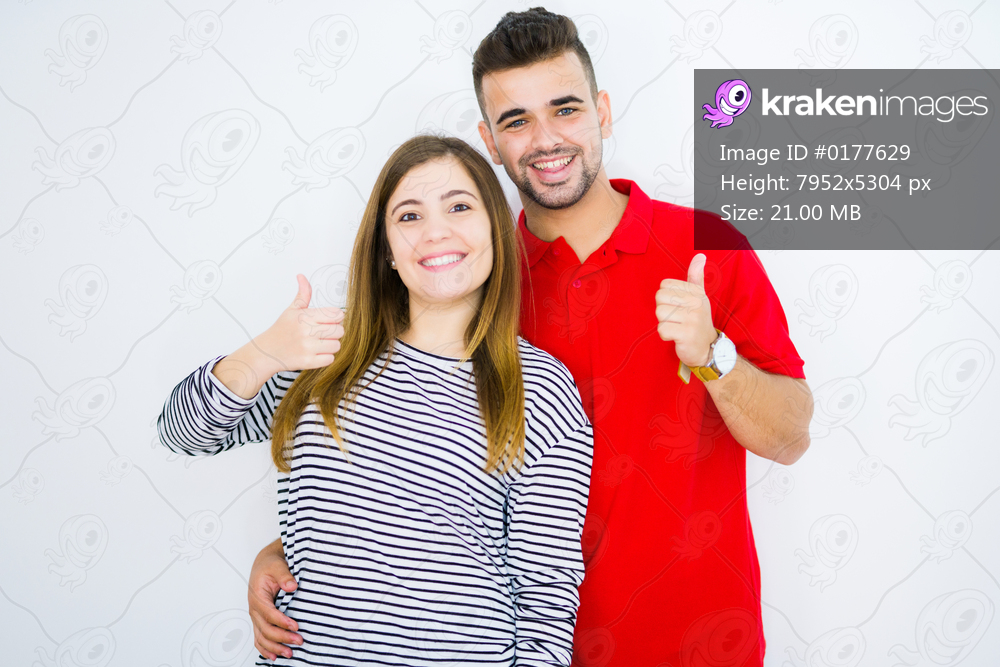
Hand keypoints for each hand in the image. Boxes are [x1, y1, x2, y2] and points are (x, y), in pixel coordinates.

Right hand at [249, 540, 302, 660]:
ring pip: (261, 637)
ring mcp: (256, 616)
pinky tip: (273, 656)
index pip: (268, 613)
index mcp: (257, 596)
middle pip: (265, 629)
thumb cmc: (270, 565)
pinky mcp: (259, 619)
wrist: (264, 564)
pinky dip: (265, 649)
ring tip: (289, 653)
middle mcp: (254, 609)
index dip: (281, 622)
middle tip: (298, 641)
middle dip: (281, 637)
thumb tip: (292, 586)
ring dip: (274, 647)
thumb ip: (284, 575)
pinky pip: (258, 638)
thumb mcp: (277, 565)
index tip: (295, 626)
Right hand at [255, 274, 344, 372]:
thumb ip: (303, 294)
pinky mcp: (307, 362)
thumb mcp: (291, 310)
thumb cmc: (281, 330)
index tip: (328, 321)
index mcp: (305, 316)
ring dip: (331, 345)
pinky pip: (330, 359)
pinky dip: (326, 357)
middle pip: (340, 330)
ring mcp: (307, 347)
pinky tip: (316, 353)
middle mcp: (306, 331)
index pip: (337, 315)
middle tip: (323, 333)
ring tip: (320, 343)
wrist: (266, 351)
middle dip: (334, 332)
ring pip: (337, 345)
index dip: (336, 318)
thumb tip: (302, 276)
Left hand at [655, 253, 716, 366]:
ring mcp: (692, 319)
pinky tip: (676, 336)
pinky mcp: (686, 334)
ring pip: (659, 314)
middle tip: (677, 319)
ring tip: (677, 327)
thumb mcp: (699, 297)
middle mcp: (696, 303)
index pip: (664, 285)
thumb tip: (700, 256)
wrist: (708, 348)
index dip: (667, 298)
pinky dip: (665, 335)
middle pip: (660, 298)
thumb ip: (696, 277)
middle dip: (664, 311)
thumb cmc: (698, 320)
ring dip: (664, 323)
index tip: (679, 307)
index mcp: (696, 292)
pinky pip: (661, 329)